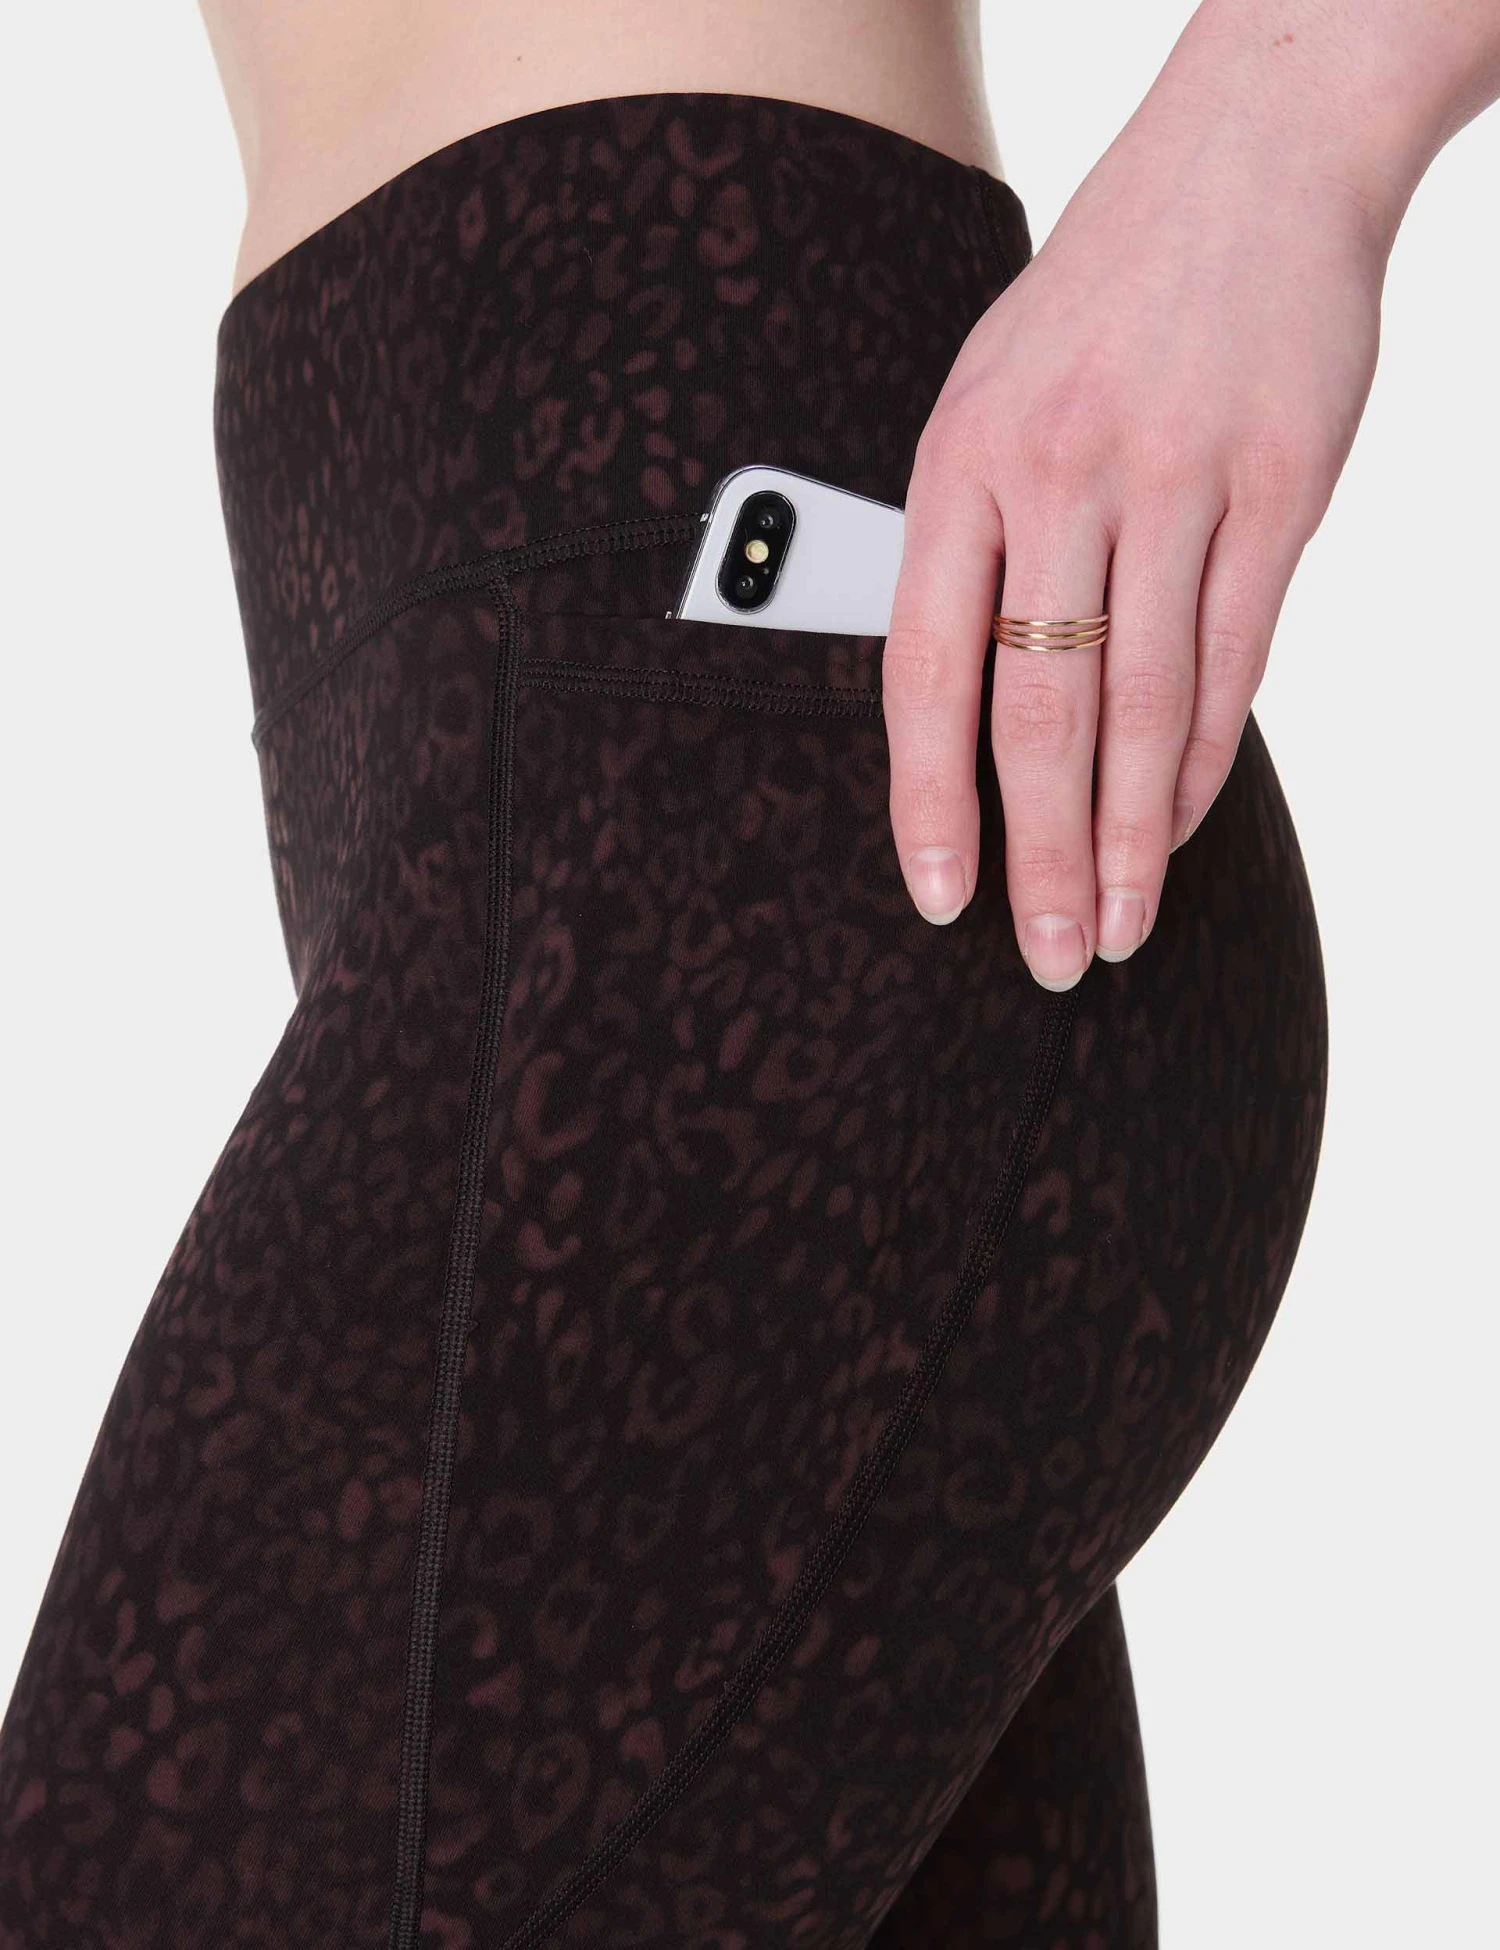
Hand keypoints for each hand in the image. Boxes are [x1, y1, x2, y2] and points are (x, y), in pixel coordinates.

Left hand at [883, 91, 1385, 986]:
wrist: (1249, 162)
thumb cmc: (1097, 303)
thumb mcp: (986, 395)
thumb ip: (970, 540)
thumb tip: (961, 702)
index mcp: (959, 460)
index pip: (926, 668)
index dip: (929, 800)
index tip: (940, 897)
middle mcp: (1058, 475)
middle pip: (1042, 711)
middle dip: (1043, 855)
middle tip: (1049, 958)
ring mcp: (1176, 478)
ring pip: (1147, 703)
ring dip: (1133, 836)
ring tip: (1119, 928)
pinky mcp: (1281, 485)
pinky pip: (1236, 654)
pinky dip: (1207, 755)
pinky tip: (1185, 825)